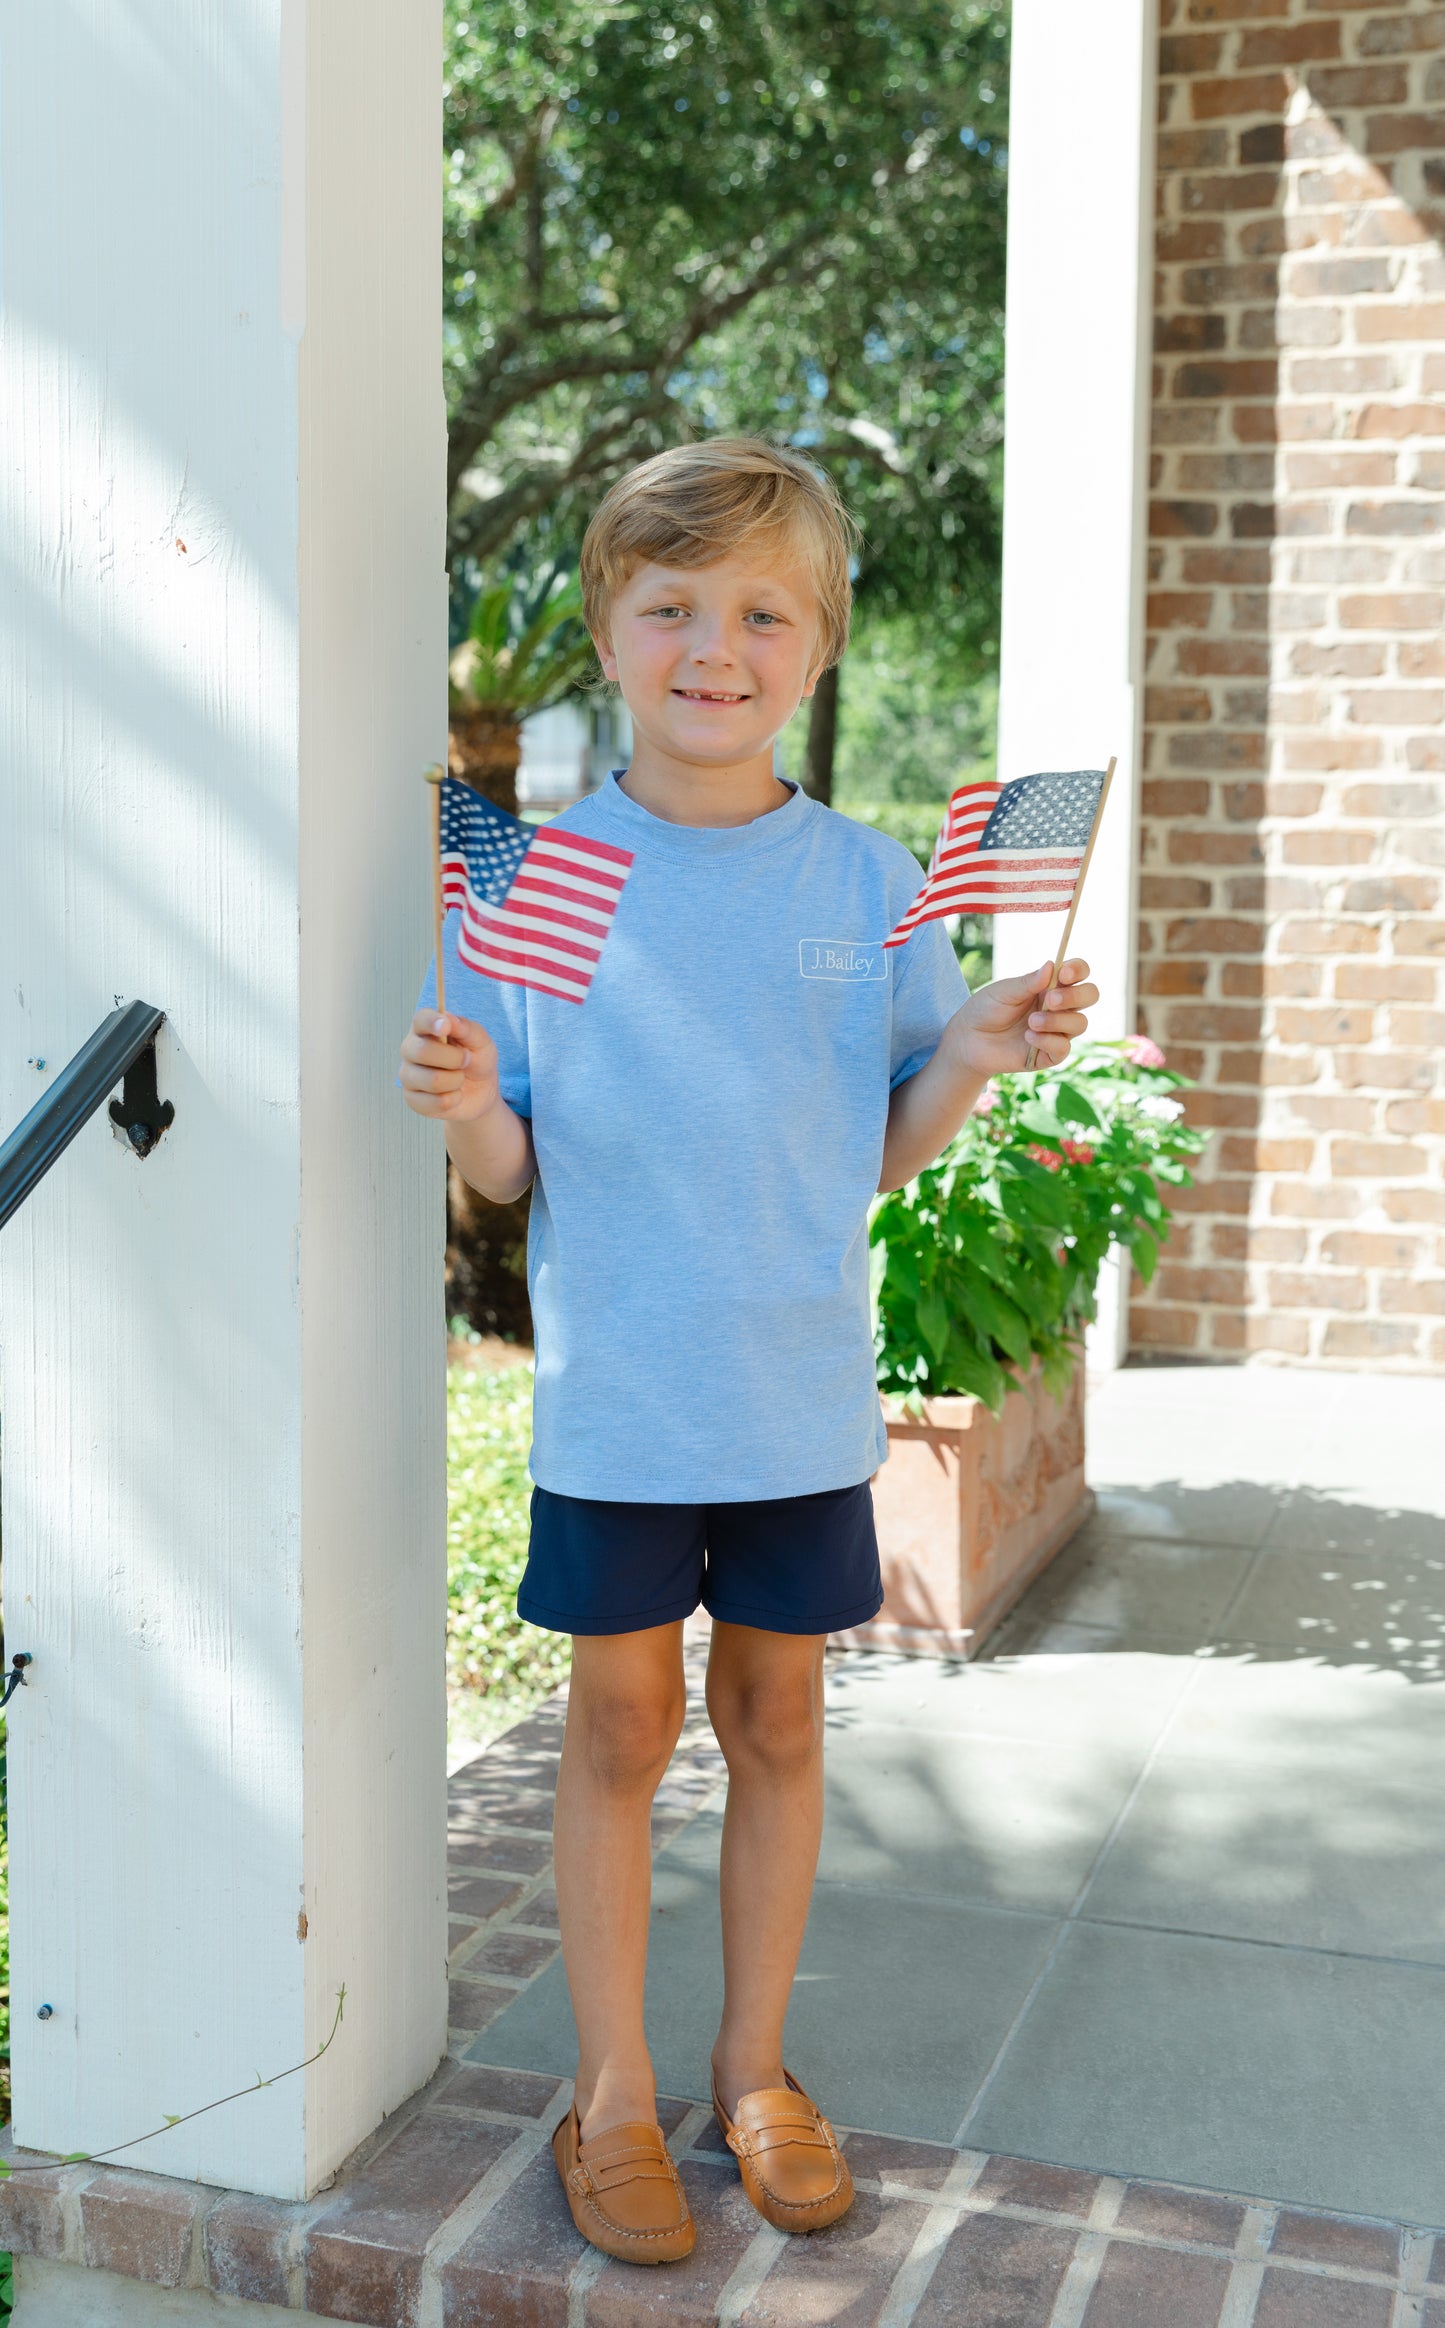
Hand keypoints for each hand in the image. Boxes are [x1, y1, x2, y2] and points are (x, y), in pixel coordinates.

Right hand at [398, 1010, 501, 1122]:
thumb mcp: (480, 1042)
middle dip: (455, 1059)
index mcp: (425, 1029)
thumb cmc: (477, 1060)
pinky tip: (454, 1094)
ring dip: (456, 1081)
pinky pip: (436, 1102)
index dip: (431, 1022)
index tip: (445, 1026)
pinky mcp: (412, 1099)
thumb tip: (448, 1019)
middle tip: (466, 1060)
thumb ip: (466, 1028)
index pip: (420, 1020)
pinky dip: (454, 1099)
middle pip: (423, 1051)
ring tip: (459, 1078)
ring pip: (433, 1080)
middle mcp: (410, 1049)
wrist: (480, 1092)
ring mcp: (408, 1075)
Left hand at [949, 958, 1098, 1076]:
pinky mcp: (1049, 1054)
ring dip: (1058, 1020)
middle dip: (1075, 996)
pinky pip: (1063, 1048)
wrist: (968, 1039)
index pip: (1079, 973)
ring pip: (1080, 1023)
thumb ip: (1028, 982)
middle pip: (1090, 995)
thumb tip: (1052, 965)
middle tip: (1050, 999)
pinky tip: (1029, 1037)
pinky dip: (1049, 1041)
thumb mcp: (1004, 991)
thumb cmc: (986, 1009)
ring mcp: (1057, 1030)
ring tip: (1031, 1021)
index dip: (1078, 970)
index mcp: (1051, 985)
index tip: (1063, 973)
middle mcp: (1059, 1007)